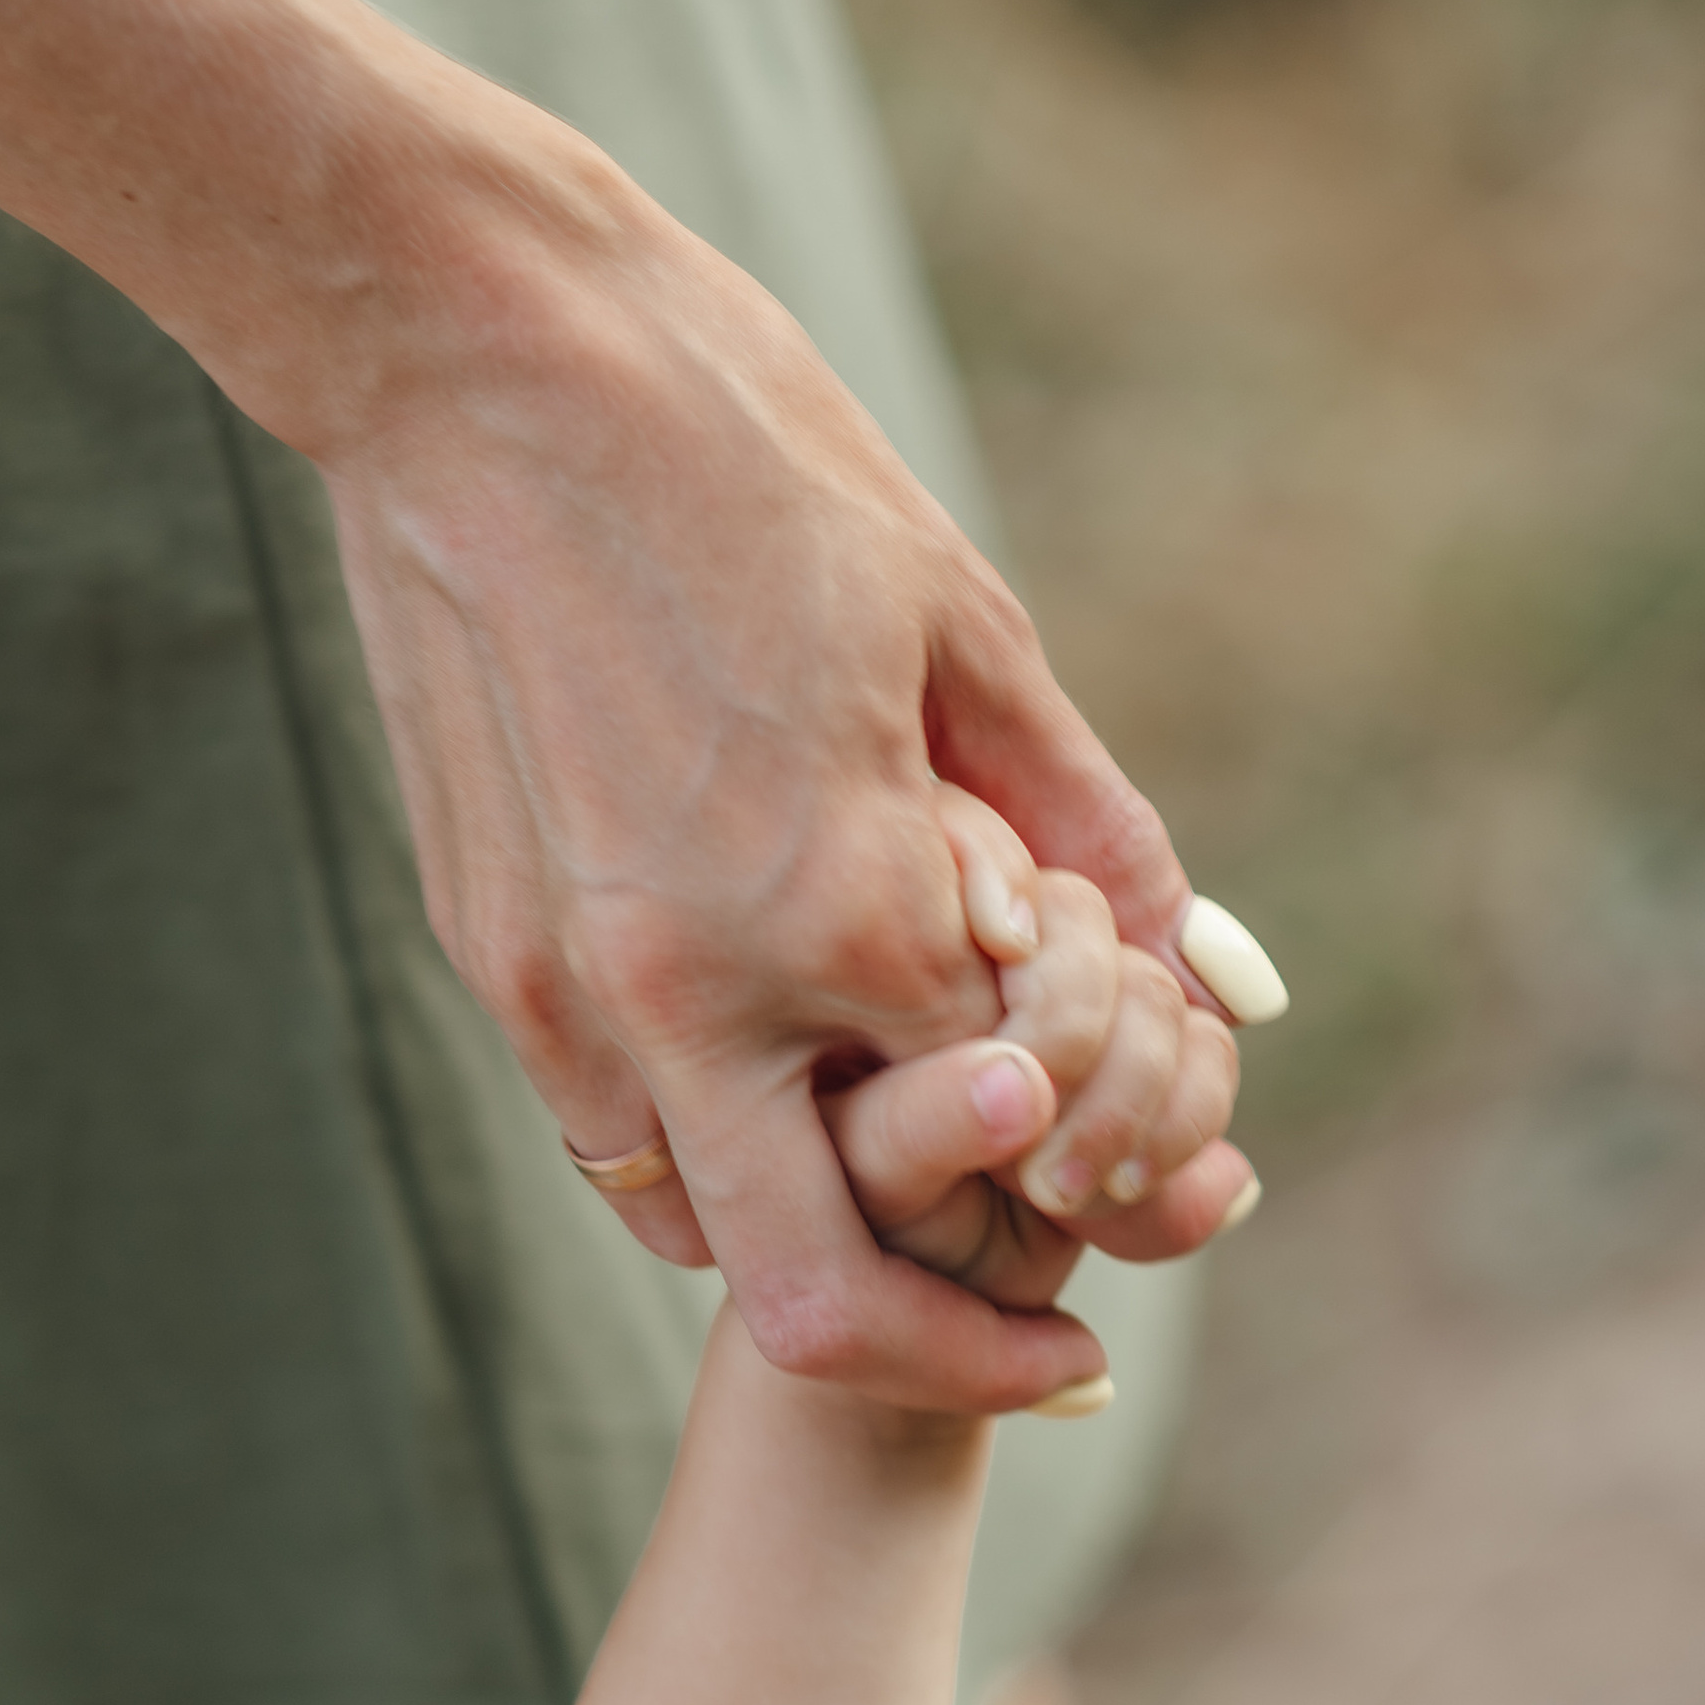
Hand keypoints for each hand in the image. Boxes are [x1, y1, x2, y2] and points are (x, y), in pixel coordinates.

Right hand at [322, 124, 1271, 1412]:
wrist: (474, 353)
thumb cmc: (745, 451)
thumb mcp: (962, 623)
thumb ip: (1097, 834)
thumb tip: (1230, 974)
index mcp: (845, 904)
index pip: (1010, 1128)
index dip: (1104, 1149)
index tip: (1163, 1178)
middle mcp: (688, 990)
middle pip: (823, 1302)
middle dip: (955, 1351)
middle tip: (1051, 1349)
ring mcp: (559, 989)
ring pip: (696, 1233)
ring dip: (816, 1240)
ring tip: (911, 1175)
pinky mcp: (481, 949)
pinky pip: (608, 1130)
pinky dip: (706, 1151)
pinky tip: (778, 1060)